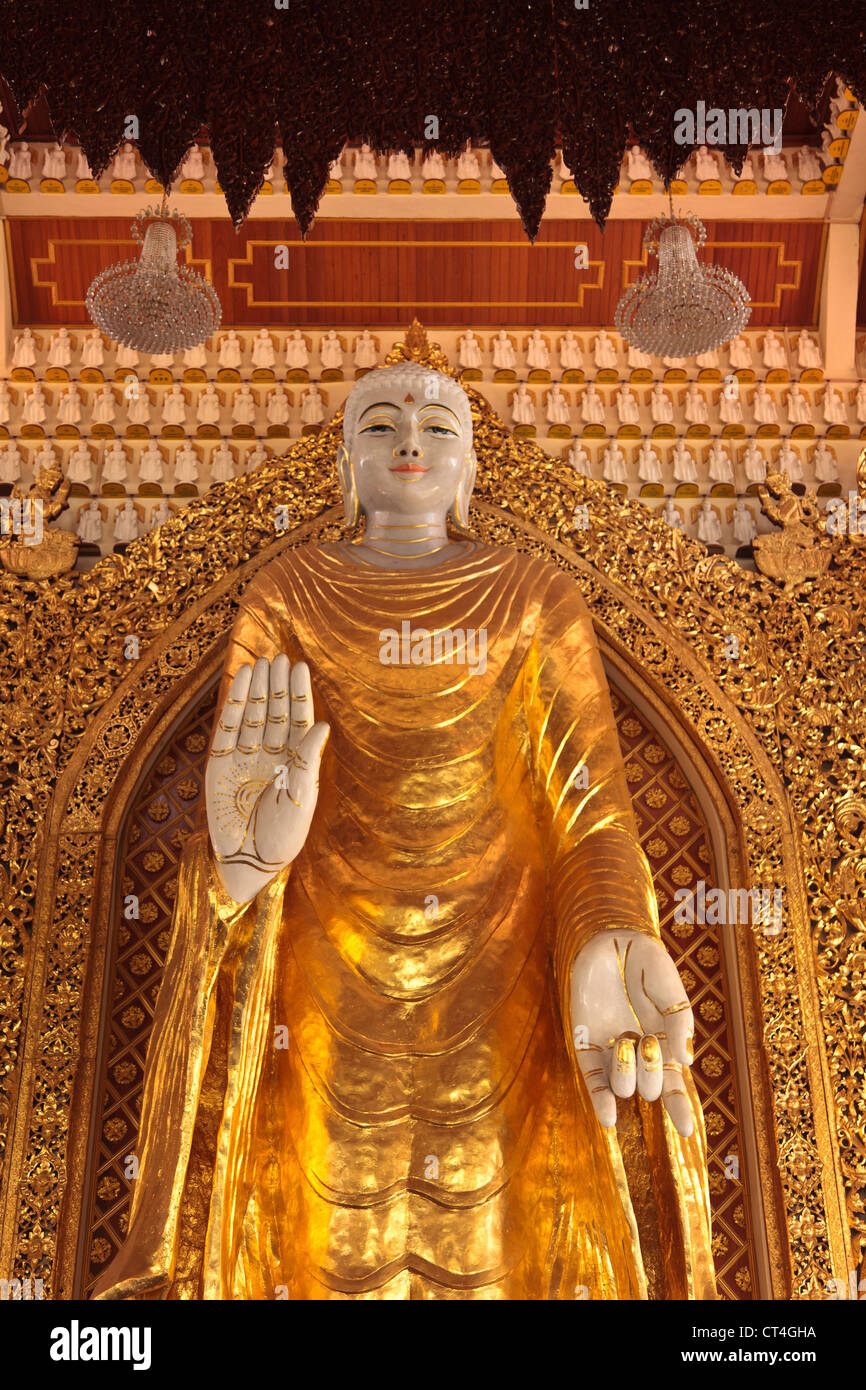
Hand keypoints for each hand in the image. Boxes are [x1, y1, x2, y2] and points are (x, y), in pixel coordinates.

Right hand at [206, 655, 328, 903]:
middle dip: (277, 685)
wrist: (247, 862)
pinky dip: (235, 702)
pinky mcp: (219, 763)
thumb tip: (323, 725)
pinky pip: (229, 726)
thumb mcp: (300, 799)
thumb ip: (307, 761)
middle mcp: (271, 755)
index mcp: (295, 763)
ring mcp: (244, 757)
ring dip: (258, 688)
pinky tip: (241, 679)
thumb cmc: (282, 837)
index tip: (299, 666)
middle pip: (275, 711)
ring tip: (261, 661)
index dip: (299, 693)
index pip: (299, 720)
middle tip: (279, 656)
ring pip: (253, 714)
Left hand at [569, 928, 694, 1136]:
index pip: (674, 1085)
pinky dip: (600, 1100)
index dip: (680, 1109)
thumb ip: (679, 1022)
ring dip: (629, 1074)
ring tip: (628, 1042)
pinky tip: (608, 1119)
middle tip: (649, 1040)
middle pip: (650, 1088)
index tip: (687, 1130)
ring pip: (623, 1087)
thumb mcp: (669, 989)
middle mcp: (638, 1052)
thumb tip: (686, 1063)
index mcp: (664, 1042)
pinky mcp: (585, 1043)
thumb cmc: (645, 962)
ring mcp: (611, 1050)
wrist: (610, 940)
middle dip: (652, 1073)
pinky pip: (593, 1079)